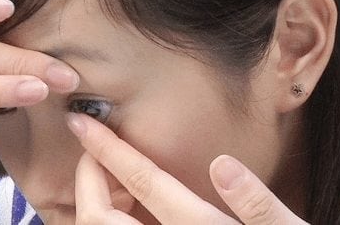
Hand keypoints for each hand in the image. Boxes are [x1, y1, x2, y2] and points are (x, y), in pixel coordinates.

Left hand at [67, 113, 307, 223]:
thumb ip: (257, 205)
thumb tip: (222, 165)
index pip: (142, 183)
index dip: (107, 150)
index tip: (82, 124)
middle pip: (97, 217)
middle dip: (88, 177)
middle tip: (100, 152)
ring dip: (97, 198)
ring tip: (117, 177)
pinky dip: (110, 215)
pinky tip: (130, 202)